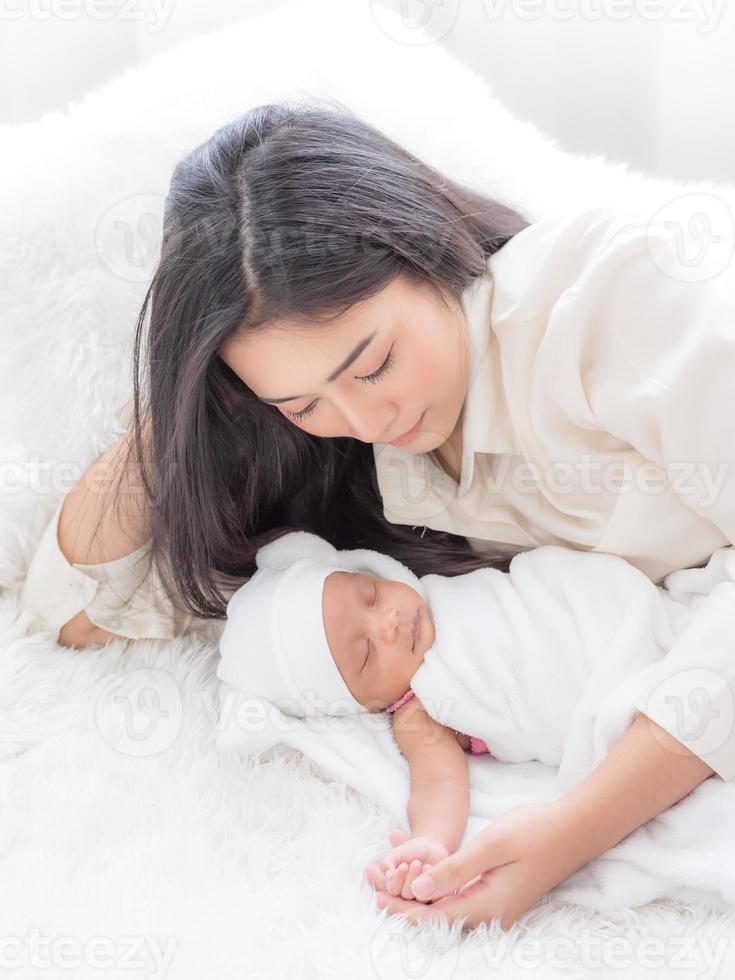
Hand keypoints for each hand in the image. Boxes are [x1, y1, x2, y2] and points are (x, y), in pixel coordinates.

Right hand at [364, 827, 448, 901]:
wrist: (432, 848)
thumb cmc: (412, 851)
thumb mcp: (397, 853)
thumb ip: (387, 862)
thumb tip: (387, 873)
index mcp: (394, 885)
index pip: (392, 889)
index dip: (397, 879)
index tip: (403, 866)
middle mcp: (405, 894)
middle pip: (405, 895)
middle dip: (410, 878)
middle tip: (416, 863)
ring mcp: (420, 898)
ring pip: (418, 896)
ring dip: (421, 879)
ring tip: (424, 865)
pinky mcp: (435, 898)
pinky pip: (434, 898)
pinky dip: (433, 884)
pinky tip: (430, 868)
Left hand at [371, 800, 586, 931]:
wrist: (575, 829)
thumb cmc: (535, 832)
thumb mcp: (493, 845)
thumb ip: (456, 870)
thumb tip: (420, 890)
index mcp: (487, 906)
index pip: (434, 919)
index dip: (401, 907)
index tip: (375, 892)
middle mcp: (490, 915)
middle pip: (437, 919)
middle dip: (404, 902)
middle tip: (374, 881)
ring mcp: (496, 908)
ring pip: (447, 909)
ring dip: (418, 894)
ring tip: (389, 873)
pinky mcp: (498, 896)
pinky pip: (460, 897)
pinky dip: (437, 885)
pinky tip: (421, 866)